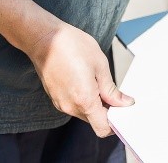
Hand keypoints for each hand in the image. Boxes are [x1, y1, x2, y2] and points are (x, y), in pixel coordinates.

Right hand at [23, 21, 133, 136]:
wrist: (44, 39)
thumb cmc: (71, 46)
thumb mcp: (100, 64)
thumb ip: (111, 89)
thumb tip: (123, 103)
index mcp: (85, 100)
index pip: (103, 128)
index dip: (115, 123)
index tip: (123, 111)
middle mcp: (70, 107)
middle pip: (94, 121)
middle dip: (106, 111)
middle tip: (113, 91)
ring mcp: (60, 103)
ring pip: (84, 113)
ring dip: (94, 104)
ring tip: (96, 80)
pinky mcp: (55, 98)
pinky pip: (73, 105)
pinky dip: (82, 99)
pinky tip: (84, 80)